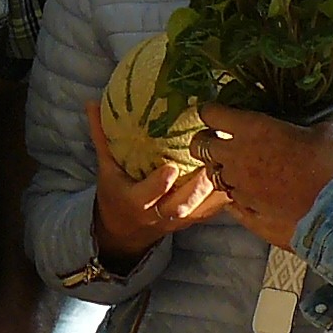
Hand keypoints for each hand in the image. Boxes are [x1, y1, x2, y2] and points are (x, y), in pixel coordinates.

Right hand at [88, 96, 227, 265]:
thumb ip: (102, 136)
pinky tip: (240, 172)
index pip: (146, 196)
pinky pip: (213, 210)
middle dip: (196, 189)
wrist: (126, 231)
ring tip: (233, 163)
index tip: (171, 167)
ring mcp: (178, 221)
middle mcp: (157, 215)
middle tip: (211, 163)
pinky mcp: (194, 220)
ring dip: (217, 190)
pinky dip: (226, 193)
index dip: (158, 185)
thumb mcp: (106, 168)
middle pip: (179, 208)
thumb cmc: (116, 193)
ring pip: (201, 210)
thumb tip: (91, 102)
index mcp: (134, 202)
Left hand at [194, 103, 332, 249]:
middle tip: (215, 141)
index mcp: (251, 130)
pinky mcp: (246, 215)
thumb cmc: (329, 165)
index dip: (211, 112)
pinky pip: (231, 204)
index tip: (214, 113)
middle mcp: (236, 158)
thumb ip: (329, 126)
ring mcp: (239, 188)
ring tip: (239, 171)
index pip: (212, 114)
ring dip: (223, 172)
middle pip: (199, 146)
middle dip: (204, 142)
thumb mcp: (329, 138)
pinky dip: (237, 198)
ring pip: (214, 177)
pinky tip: (249, 196)